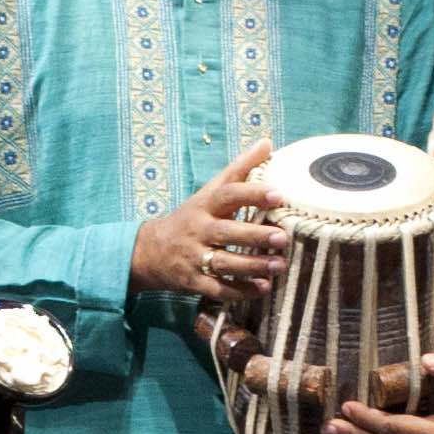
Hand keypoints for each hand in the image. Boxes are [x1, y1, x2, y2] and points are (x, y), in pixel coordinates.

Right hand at [130, 152, 287, 308]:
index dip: (252, 193)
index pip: (228, 194)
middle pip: (227, 232)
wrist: (150, 251)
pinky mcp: (193, 282)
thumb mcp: (210, 190)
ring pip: (224, 263)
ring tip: (279, 265)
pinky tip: (262, 289)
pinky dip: (240, 291)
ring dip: (253, 266)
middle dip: (255, 236)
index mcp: (205, 205)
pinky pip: (218, 289)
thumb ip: (240, 168)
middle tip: (282, 237)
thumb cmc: (192, 217)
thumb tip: (268, 142)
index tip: (278, 194)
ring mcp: (194, 257)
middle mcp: (199, 230)